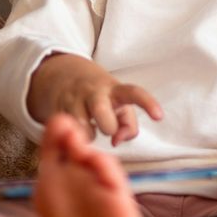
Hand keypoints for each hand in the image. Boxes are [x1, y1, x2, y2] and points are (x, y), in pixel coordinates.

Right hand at [27, 52, 163, 143]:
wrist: (62, 75)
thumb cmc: (101, 96)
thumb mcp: (118, 103)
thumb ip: (128, 125)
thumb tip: (117, 141)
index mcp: (114, 89)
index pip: (134, 93)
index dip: (147, 104)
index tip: (159, 117)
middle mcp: (94, 91)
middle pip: (102, 113)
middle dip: (107, 127)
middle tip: (106, 127)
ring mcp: (73, 99)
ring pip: (82, 128)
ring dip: (88, 136)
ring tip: (88, 129)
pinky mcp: (57, 109)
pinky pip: (66, 133)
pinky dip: (73, 137)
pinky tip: (73, 130)